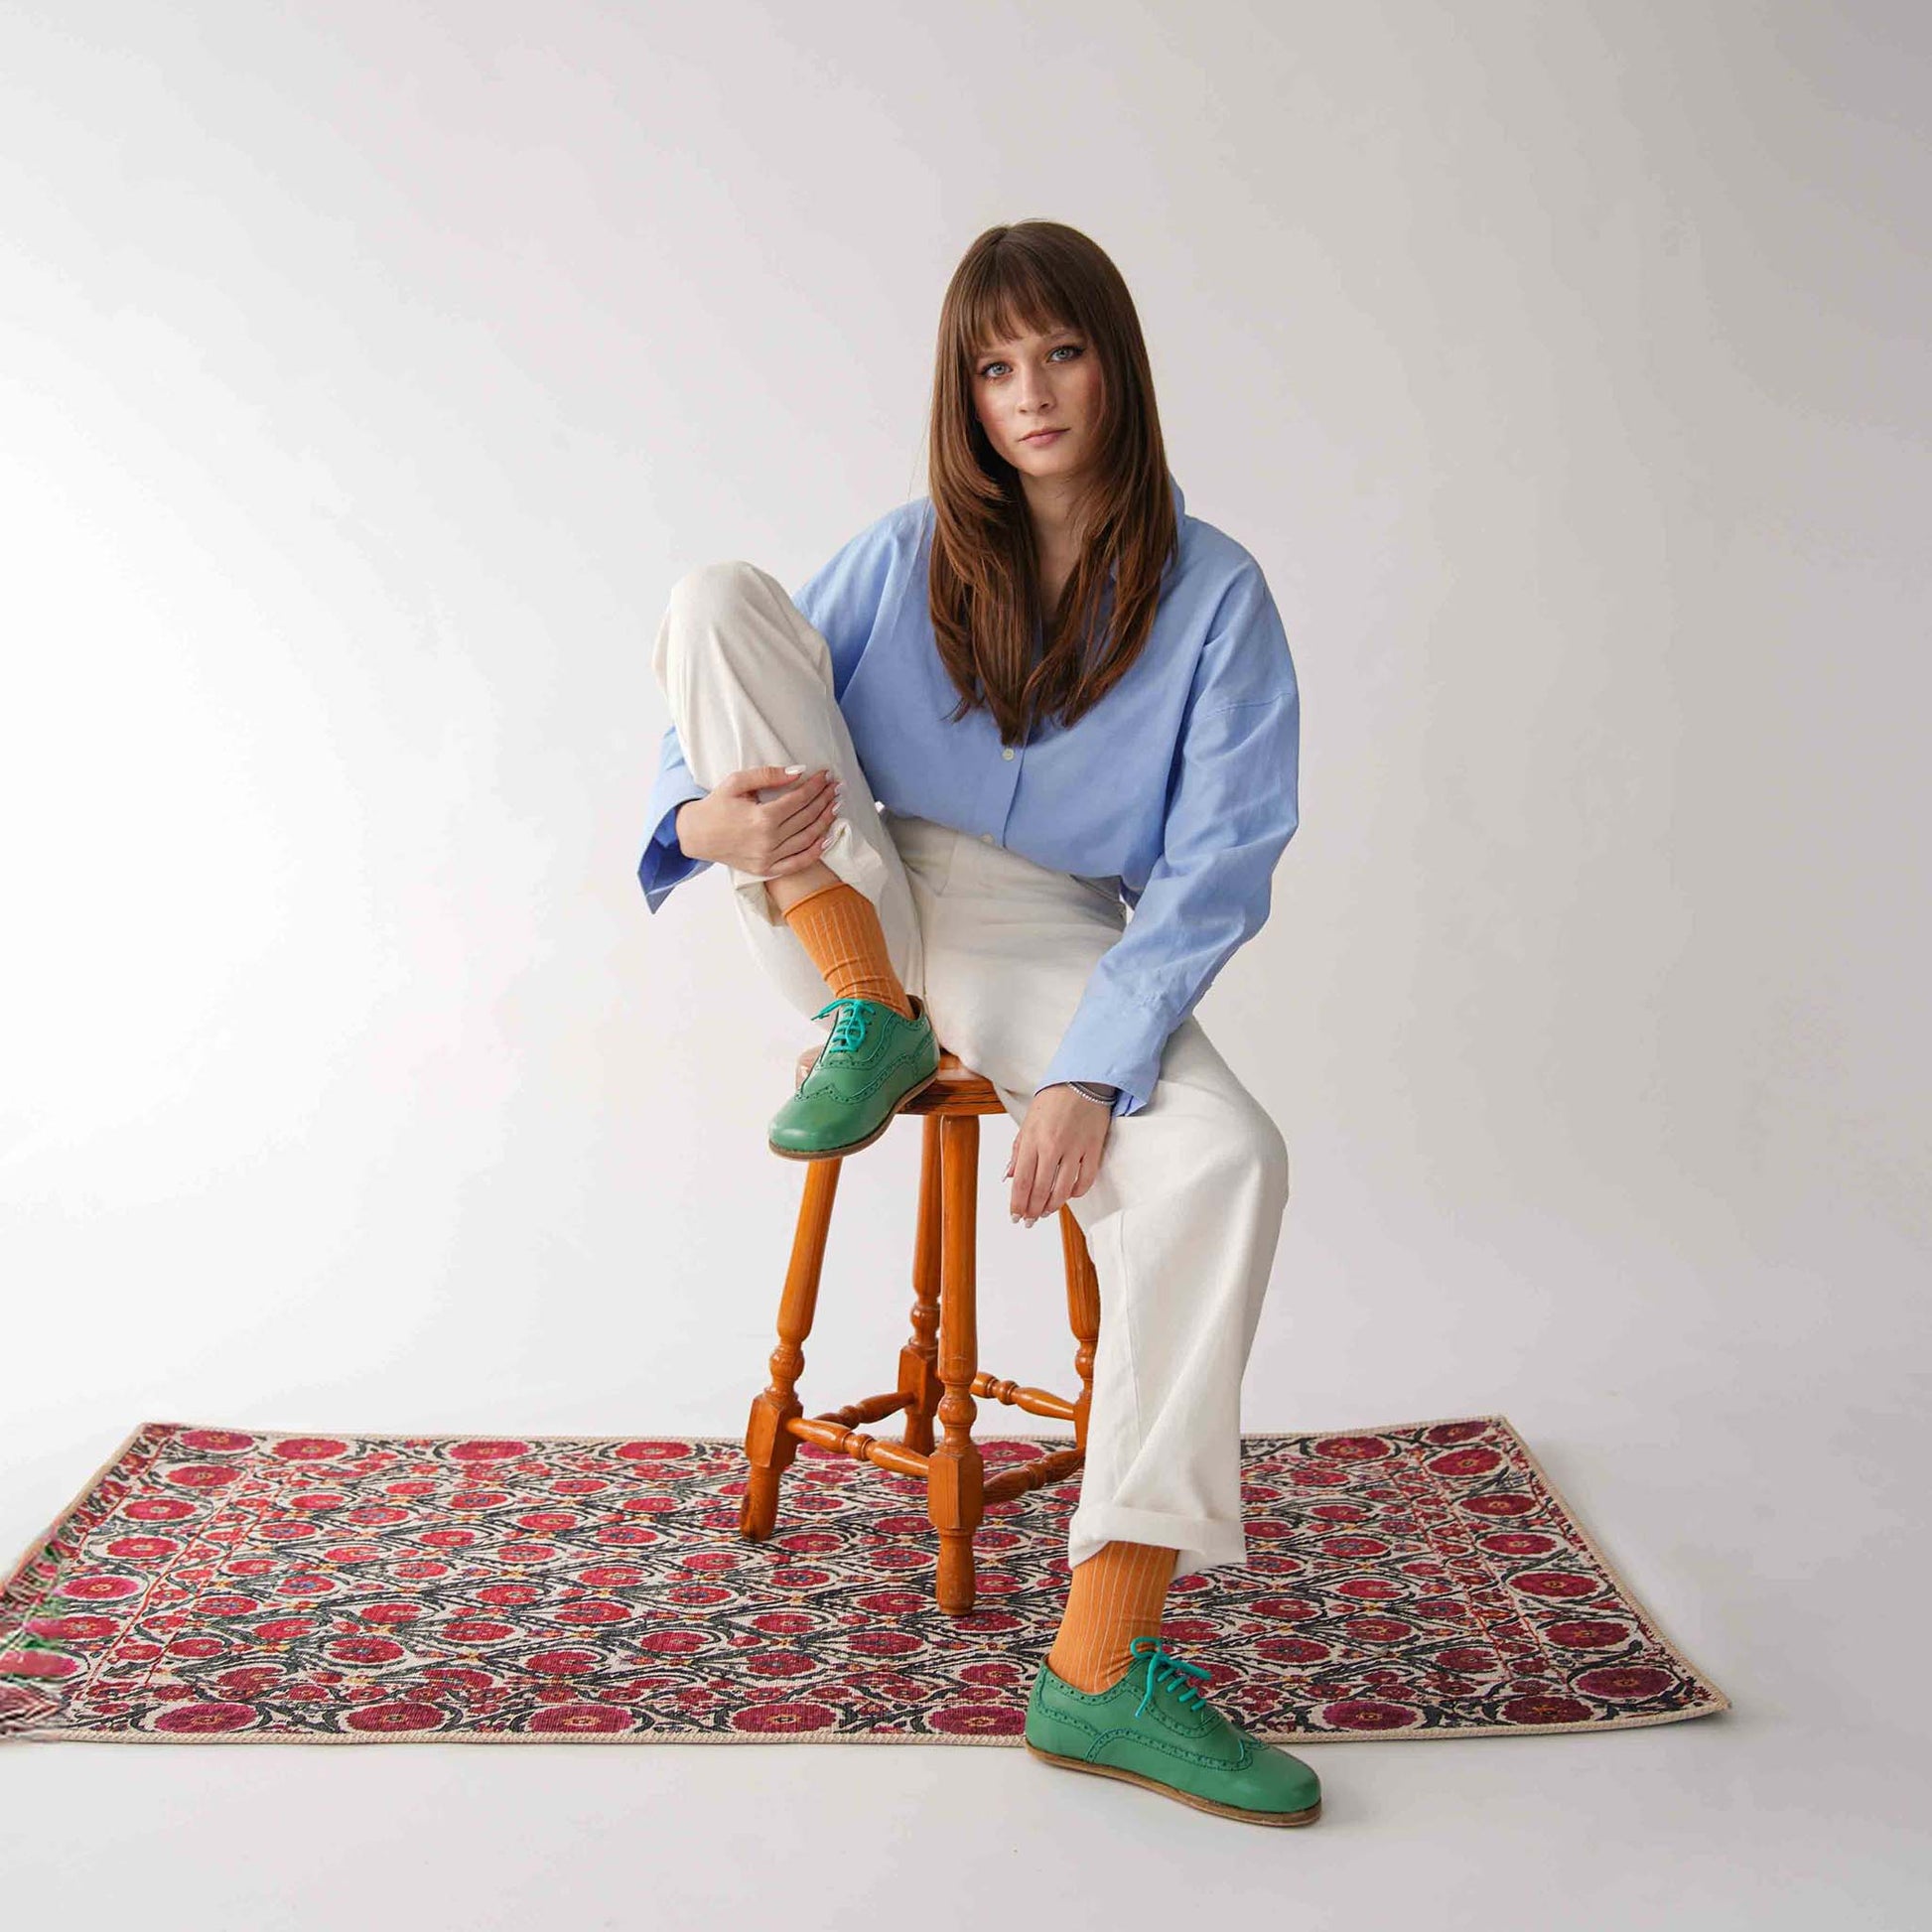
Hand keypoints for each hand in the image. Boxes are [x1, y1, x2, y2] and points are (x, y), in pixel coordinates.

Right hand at [676, 764, 841, 873]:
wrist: (696, 835)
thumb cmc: (716, 806)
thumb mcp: (736, 782)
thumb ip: (768, 775)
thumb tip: (799, 772)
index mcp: (762, 818)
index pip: (799, 799)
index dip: (816, 786)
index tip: (826, 775)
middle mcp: (768, 841)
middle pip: (807, 817)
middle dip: (825, 799)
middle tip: (837, 787)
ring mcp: (768, 858)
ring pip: (807, 839)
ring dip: (825, 821)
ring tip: (835, 805)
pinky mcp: (766, 870)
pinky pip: (798, 863)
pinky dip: (815, 851)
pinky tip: (827, 837)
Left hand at [1005, 1084, 1110, 1226]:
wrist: (1082, 1081)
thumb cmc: (1053, 1100)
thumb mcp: (1027, 1122)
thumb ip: (1018, 1151)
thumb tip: (1008, 1176)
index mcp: (1032, 1140)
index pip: (1022, 1181)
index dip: (1017, 1203)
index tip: (1015, 1216)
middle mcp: (1052, 1147)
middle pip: (1040, 1190)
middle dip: (1033, 1210)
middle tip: (1029, 1221)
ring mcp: (1075, 1149)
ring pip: (1062, 1190)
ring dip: (1052, 1206)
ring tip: (1046, 1212)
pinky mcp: (1093, 1149)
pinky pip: (1085, 1180)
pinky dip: (1076, 1193)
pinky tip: (1069, 1195)